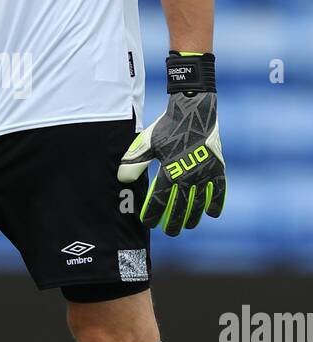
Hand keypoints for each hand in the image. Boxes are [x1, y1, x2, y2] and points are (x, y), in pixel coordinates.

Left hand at [117, 53, 225, 235]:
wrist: (194, 109)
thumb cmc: (168, 126)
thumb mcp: (147, 142)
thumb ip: (135, 161)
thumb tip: (122, 178)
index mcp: (170, 170)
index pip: (160, 200)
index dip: (153, 214)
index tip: (148, 223)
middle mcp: (189, 175)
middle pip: (181, 207)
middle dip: (174, 223)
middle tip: (170, 232)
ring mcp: (205, 172)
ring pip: (200, 203)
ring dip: (194, 217)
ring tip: (188, 226)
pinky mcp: (218, 167)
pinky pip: (219, 190)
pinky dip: (217, 203)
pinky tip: (212, 214)